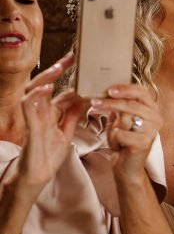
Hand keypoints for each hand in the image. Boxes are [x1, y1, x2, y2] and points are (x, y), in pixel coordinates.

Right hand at [17, 53, 87, 192]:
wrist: (38, 175)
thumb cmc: (48, 154)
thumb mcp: (66, 131)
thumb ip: (72, 115)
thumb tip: (84, 98)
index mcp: (48, 112)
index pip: (57, 88)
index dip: (66, 75)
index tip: (78, 61)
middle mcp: (38, 112)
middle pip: (43, 85)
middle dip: (55, 70)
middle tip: (70, 58)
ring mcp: (32, 118)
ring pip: (33, 91)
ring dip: (45, 79)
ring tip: (58, 68)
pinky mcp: (29, 128)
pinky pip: (28, 108)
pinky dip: (37, 96)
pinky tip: (47, 89)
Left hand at [90, 83, 162, 178]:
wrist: (127, 165)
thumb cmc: (124, 140)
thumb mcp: (121, 118)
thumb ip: (119, 104)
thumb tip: (107, 89)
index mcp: (153, 109)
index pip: (141, 92)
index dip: (125, 88)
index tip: (109, 89)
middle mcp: (156, 118)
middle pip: (132, 104)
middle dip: (111, 102)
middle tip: (95, 101)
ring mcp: (152, 131)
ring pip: (126, 118)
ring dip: (112, 123)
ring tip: (106, 125)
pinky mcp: (144, 143)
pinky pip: (121, 133)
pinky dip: (113, 138)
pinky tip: (117, 143)